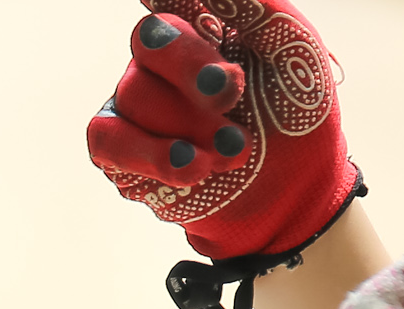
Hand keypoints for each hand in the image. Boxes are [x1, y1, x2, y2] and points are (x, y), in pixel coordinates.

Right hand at [88, 2, 358, 267]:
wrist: (292, 195)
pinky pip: (108, 139)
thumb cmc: (296, 115)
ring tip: (235, 152)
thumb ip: (250, 6)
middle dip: (190, 68)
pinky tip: (190, 168)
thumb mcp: (291, 48)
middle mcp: (163, 60)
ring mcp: (137, 106)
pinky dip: (149, 153)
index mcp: (203, 24)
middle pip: (148, 39)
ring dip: (190, 126)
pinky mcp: (122, 156)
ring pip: (134, 94)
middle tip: (230, 94)